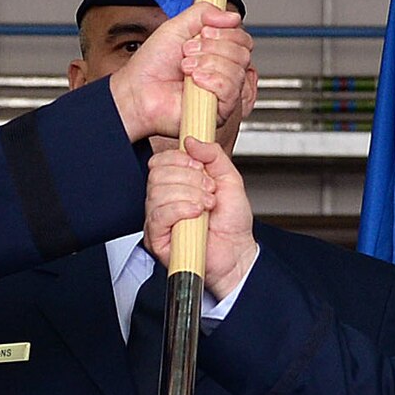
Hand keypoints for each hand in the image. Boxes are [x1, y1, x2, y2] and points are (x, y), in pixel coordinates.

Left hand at [108, 2, 252, 141]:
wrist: (137, 92)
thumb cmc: (151, 66)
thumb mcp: (177, 27)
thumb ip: (204, 13)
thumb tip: (232, 15)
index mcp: (217, 53)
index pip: (242, 39)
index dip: (226, 32)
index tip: (203, 32)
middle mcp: (223, 72)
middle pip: (242, 53)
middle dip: (212, 47)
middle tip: (188, 51)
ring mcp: (222, 92)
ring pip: (237, 70)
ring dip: (208, 63)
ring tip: (186, 67)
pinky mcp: (219, 111)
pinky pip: (231, 90)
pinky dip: (212, 80)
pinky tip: (195, 80)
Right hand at [145, 137, 258, 297]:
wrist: (238, 254)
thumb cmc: (232, 223)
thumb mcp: (229, 179)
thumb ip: (213, 155)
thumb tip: (191, 140)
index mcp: (176, 184)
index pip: (160, 161)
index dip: (180, 159)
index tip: (201, 168)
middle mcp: (163, 200)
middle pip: (158, 174)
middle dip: (189, 178)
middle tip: (209, 191)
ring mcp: (158, 219)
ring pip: (158, 193)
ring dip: (189, 195)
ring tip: (207, 206)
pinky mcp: (156, 238)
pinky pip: (158, 215)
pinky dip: (180, 210)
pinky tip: (196, 213)